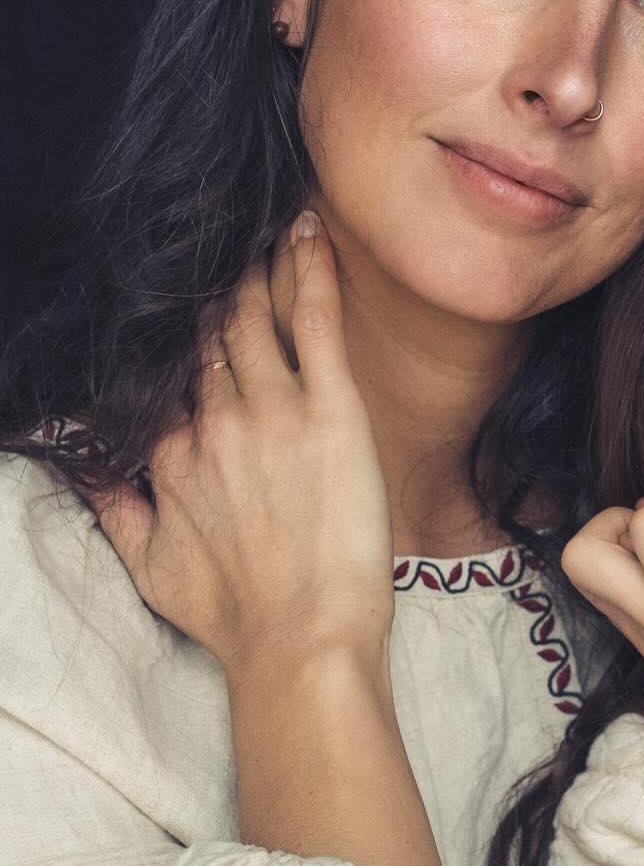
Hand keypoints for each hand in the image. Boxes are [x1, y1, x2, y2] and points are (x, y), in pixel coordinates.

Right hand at [93, 214, 394, 675]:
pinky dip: (311, 274)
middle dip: (221, 291)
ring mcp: (270, 411)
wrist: (299, 640)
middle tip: (235, 245)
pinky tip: (312, 232)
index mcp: (172, 453)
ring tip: (268, 226)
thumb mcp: (151, 571)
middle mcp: (212, 421)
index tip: (197, 311)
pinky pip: (314, 325)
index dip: (187, 342)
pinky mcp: (329, 412)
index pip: (177, 378)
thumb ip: (118, 515)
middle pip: (211, 338)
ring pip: (254, 319)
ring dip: (259, 269)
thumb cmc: (236, 617)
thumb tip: (92, 479)